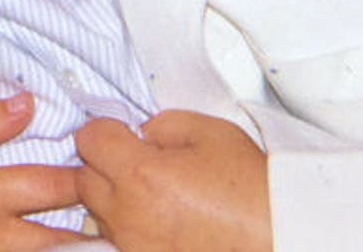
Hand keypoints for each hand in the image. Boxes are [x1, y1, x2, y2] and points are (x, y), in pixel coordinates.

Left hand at [75, 110, 271, 251]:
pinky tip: (158, 219)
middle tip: (141, 162)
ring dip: (114, 197)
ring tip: (157, 195)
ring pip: (97, 212)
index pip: (89, 139)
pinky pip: (116, 238)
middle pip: (84, 178)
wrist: (277, 234)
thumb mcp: (208, 131)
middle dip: (104, 164)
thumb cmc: (249, 186)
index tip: (126, 133)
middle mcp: (128, 214)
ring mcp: (132, 245)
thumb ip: (161, 124)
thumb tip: (137, 133)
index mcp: (140, 173)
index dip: (106, 130)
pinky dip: (128, 225)